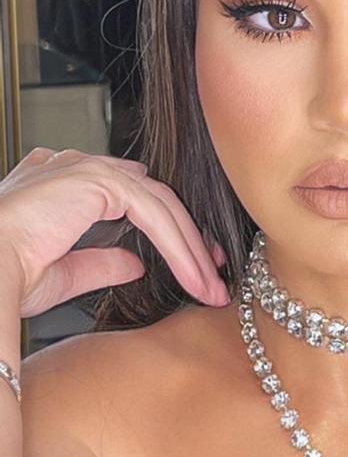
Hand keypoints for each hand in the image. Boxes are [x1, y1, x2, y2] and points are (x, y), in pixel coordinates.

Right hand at [0, 147, 229, 318]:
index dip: (170, 233)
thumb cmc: (4, 276)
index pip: (134, 202)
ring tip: (213, 288)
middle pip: (155, 201)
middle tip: (218, 277)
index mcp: (63, 185)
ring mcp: (89, 168)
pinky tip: (197, 277)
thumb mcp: (64, 274)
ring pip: (162, 207)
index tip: (196, 266)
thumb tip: (136, 263)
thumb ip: (102, 262)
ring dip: (191, 250)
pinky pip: (155, 215)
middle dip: (191, 241)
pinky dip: (180, 248)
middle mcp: (77, 168)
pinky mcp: (100, 180)